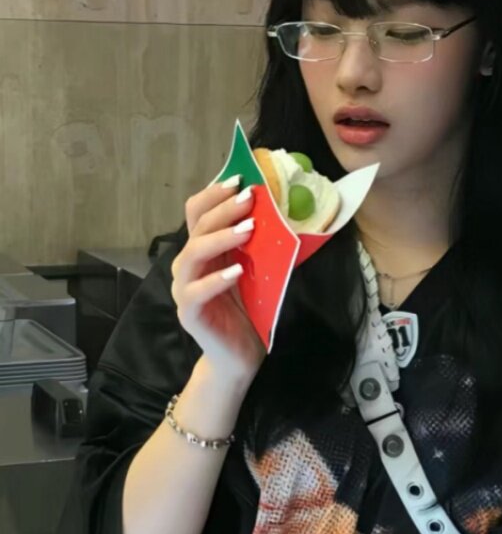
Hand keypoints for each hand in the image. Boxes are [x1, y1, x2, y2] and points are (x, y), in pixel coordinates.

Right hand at [170, 176, 264, 385]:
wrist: (240, 353)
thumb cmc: (251, 308)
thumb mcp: (259, 269)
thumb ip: (260, 244)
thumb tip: (283, 211)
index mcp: (205, 249)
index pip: (198, 212)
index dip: (214, 194)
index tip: (240, 179)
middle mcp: (190, 264)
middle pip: (197, 227)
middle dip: (223, 209)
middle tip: (249, 198)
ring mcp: (186, 288)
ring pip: (192, 254)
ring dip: (221, 238)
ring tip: (248, 229)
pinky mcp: (189, 312)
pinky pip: (197, 291)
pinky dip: (217, 279)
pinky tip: (237, 271)